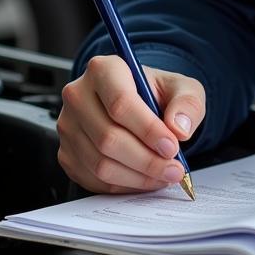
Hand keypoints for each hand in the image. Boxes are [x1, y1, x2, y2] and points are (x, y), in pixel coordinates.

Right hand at [57, 55, 205, 193]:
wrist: (139, 103)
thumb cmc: (157, 92)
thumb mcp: (183, 87)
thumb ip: (187, 102)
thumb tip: (179, 128)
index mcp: (104, 69)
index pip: (120, 103)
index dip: (148, 130)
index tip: (172, 146)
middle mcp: (78, 96)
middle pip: (109, 138)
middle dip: (147, 160)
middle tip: (174, 169)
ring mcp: (69, 127)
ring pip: (100, 163)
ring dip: (137, 177)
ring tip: (164, 175)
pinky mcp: (67, 154)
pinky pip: (93, 179)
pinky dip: (124, 185)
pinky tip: (145, 179)